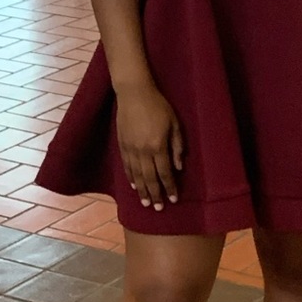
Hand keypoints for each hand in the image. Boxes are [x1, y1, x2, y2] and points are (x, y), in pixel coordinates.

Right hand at [115, 84, 183, 210]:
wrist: (134, 93)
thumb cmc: (158, 106)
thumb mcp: (175, 123)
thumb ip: (178, 146)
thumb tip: (179, 167)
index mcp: (158, 145)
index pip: (165, 173)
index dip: (170, 187)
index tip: (173, 199)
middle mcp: (143, 151)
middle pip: (150, 178)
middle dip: (155, 194)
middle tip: (158, 208)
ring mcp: (131, 149)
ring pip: (136, 175)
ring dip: (142, 191)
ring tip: (146, 203)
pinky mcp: (122, 145)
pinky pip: (126, 166)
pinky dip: (130, 178)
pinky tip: (134, 186)